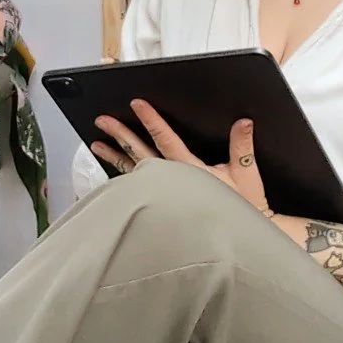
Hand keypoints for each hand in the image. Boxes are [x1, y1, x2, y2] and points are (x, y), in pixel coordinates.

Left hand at [92, 100, 271, 214]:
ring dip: (114, 156)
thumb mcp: (245, 174)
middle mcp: (171, 180)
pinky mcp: (161, 206)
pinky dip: (122, 179)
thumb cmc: (242, 208)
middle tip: (102, 120)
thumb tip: (244, 122)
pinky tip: (112, 171)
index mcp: (190, 170)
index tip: (137, 104)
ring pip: (133, 171)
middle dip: (120, 134)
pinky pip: (136, 190)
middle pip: (140, 152)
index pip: (166, 139)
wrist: (238, 237)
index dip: (151, 120)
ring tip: (97, 144)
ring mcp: (163, 194)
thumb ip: (242, 146)